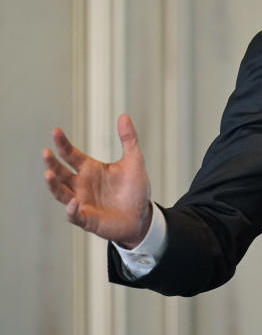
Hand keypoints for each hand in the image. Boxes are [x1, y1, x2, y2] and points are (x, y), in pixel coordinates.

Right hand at [42, 114, 151, 247]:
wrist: (142, 216)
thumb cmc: (134, 189)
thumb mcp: (134, 161)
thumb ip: (128, 139)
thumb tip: (124, 115)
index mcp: (90, 169)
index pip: (71, 154)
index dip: (62, 143)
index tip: (55, 131)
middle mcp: (81, 184)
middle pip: (61, 172)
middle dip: (52, 163)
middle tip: (46, 152)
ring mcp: (82, 202)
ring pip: (61, 193)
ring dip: (54, 184)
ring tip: (48, 173)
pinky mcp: (87, 218)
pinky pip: (74, 214)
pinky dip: (71, 209)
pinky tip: (73, 201)